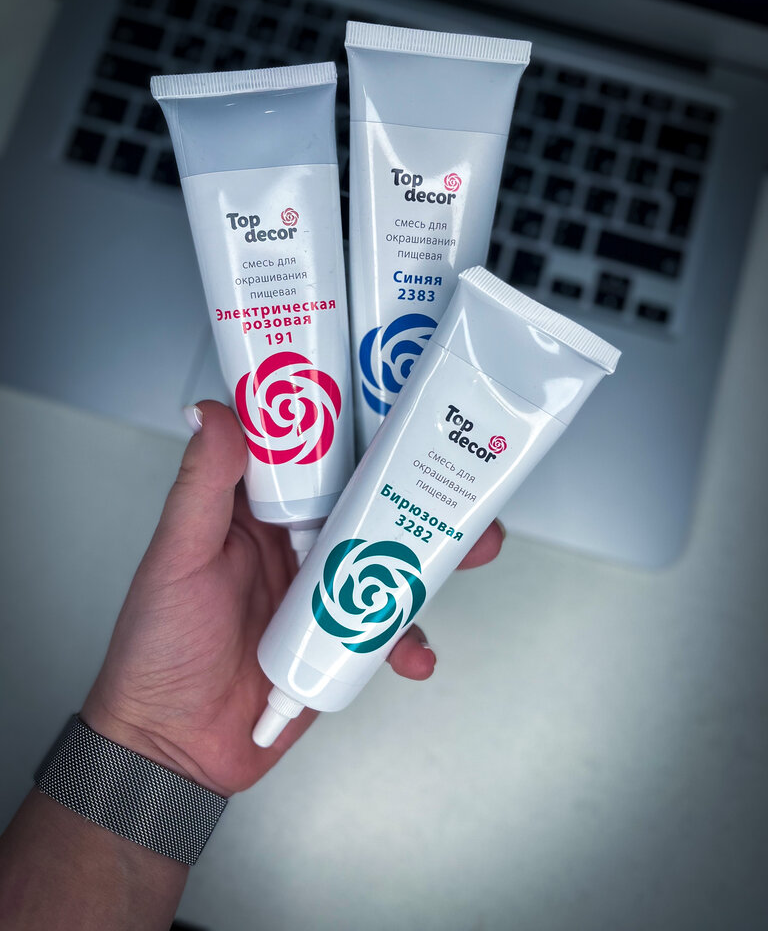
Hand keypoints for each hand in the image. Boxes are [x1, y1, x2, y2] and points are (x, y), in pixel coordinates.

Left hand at [81, 401, 503, 796]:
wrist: (174, 745)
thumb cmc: (160, 649)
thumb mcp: (178, 558)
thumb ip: (200, 486)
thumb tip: (211, 412)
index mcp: (260, 512)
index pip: (317, 458)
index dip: (361, 433)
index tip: (405, 411)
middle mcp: (297, 545)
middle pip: (371, 507)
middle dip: (422, 497)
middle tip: (461, 487)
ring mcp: (324, 593)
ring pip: (392, 562)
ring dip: (434, 560)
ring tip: (470, 553)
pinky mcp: (341, 639)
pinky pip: (389, 630)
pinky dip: (410, 639)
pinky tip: (414, 651)